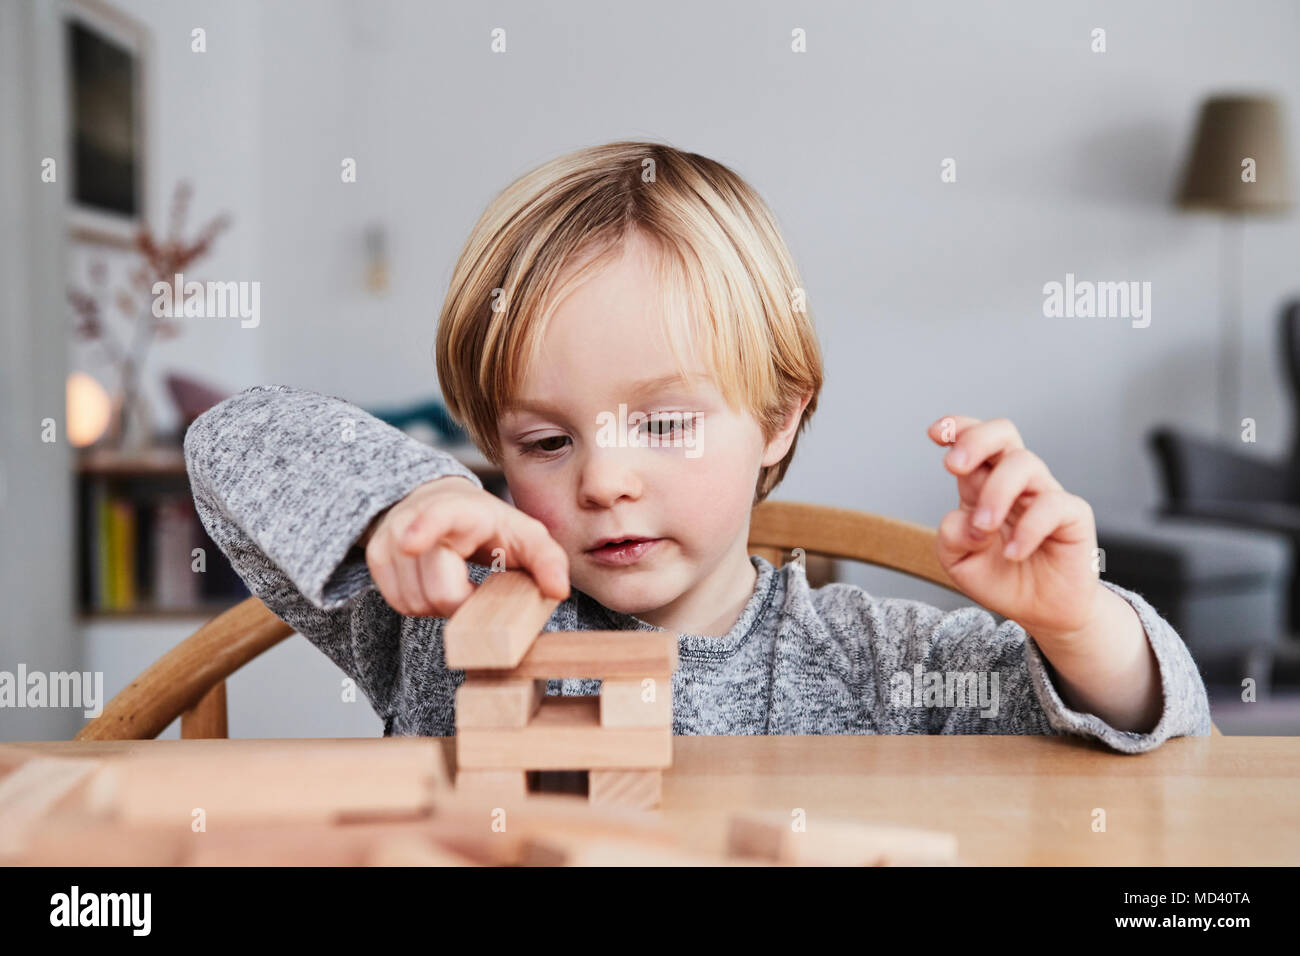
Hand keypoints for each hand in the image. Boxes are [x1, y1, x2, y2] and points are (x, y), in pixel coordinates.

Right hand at [361, 475, 568, 615]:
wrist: (439, 502)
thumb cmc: (488, 524)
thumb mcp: (526, 535)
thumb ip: (548, 560)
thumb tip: (558, 591)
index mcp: (458, 510)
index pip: (436, 517)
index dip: (423, 530)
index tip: (411, 543)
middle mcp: (415, 519)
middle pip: (438, 591)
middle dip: (463, 601)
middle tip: (475, 585)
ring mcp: (389, 537)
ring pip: (415, 602)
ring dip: (441, 606)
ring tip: (456, 581)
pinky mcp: (375, 557)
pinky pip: (399, 604)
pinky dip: (421, 604)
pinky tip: (435, 584)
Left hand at [926, 416, 1101, 640]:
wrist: (1041, 611)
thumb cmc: (1001, 578)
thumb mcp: (959, 562)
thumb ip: (951, 537)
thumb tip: (968, 520)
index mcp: (983, 485)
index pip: (973, 442)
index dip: (956, 429)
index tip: (934, 434)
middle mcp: (1015, 483)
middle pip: (1003, 435)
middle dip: (975, 440)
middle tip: (954, 466)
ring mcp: (1044, 495)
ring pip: (1024, 463)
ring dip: (995, 493)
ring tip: (984, 528)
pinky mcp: (1072, 515)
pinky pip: (1052, 504)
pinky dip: (1027, 529)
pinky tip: (1013, 554)